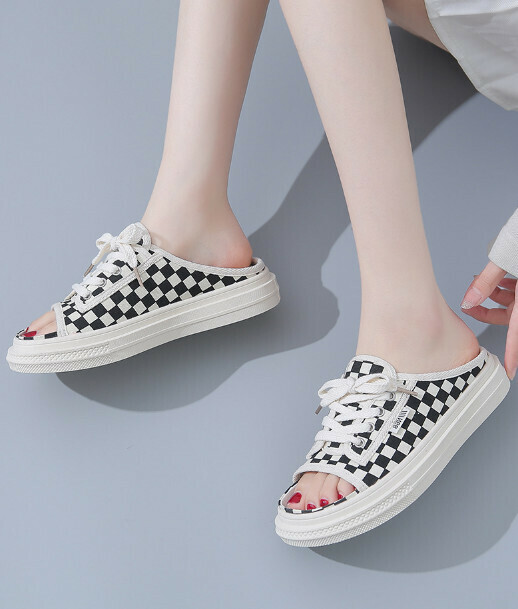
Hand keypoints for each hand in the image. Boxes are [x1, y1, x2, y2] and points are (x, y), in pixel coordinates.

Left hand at [460, 261, 516, 379]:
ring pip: (514, 303)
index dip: (513, 355)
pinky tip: (495, 278)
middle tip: (470, 306)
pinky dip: (506, 287)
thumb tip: (468, 300)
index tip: (508, 371)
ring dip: (497, 296)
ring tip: (479, 282)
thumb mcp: (507, 260)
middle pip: (511, 318)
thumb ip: (487, 282)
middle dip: (489, 312)